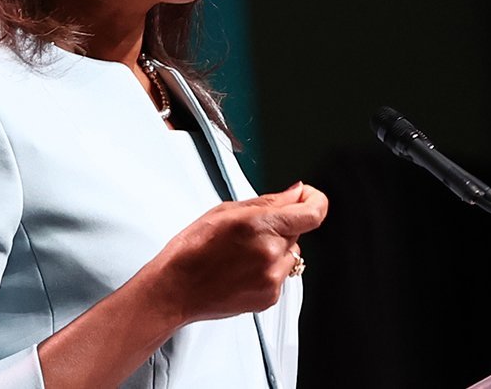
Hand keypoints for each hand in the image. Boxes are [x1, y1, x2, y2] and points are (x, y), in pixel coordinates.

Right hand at [149, 181, 328, 323]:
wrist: (176, 289)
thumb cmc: (192, 249)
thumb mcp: (226, 211)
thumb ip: (269, 201)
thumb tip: (295, 193)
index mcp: (261, 226)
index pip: (314, 212)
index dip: (315, 200)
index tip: (307, 197)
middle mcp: (271, 253)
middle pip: (299, 231)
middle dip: (282, 225)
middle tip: (252, 230)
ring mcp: (272, 278)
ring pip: (291, 254)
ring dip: (276, 249)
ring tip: (242, 253)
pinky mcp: (270, 297)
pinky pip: (281, 275)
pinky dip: (268, 269)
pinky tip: (242, 269)